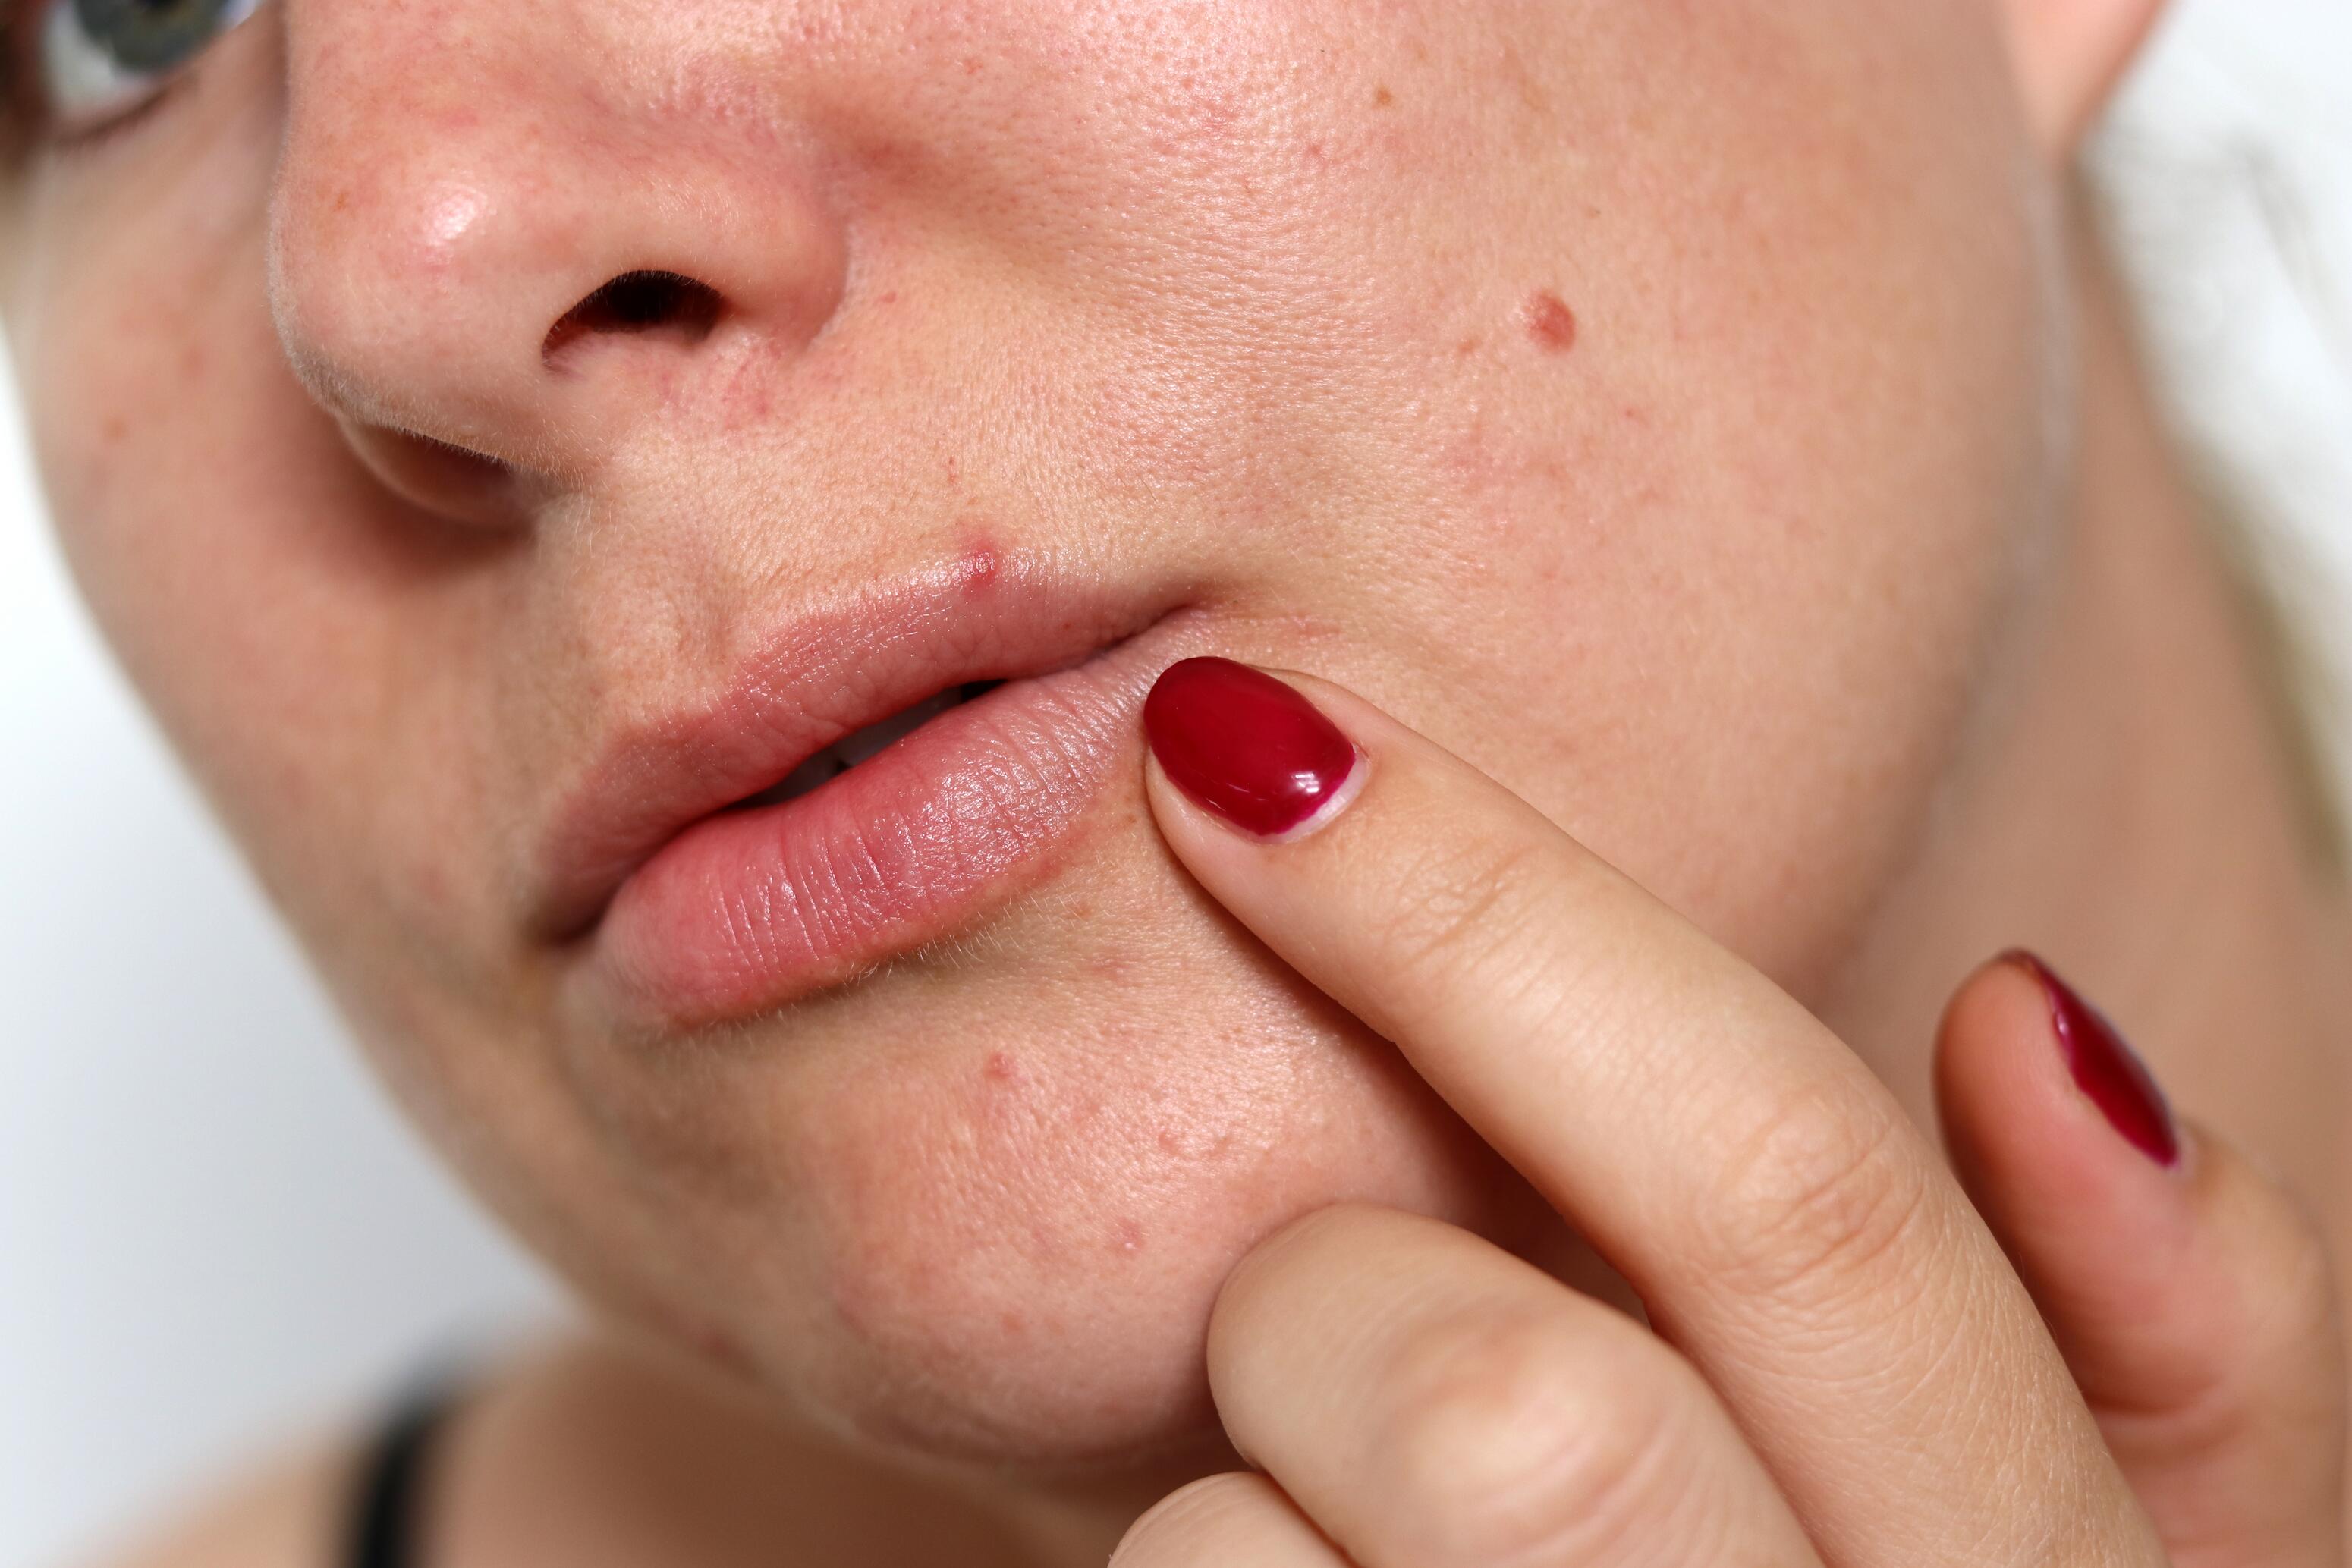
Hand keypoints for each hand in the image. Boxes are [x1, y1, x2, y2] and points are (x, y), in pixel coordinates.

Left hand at [1111, 658, 2345, 1567]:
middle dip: (1340, 1319)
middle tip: (1338, 1351)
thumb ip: (2178, 1362)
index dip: (1499, 920)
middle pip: (1496, 1410)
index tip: (1245, 740)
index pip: (1799, 1202)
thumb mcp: (2080, 1567)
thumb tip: (2030, 1018)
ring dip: (1236, 1518)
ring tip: (1338, 1561)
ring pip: (1250, 1567)